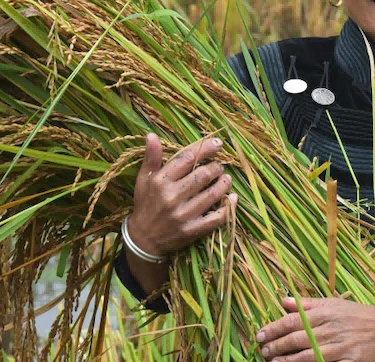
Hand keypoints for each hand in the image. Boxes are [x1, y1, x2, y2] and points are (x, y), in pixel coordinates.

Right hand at [126, 133, 236, 256]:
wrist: (142, 240)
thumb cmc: (145, 205)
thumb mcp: (144, 180)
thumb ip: (151, 158)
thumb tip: (152, 135)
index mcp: (160, 182)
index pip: (187, 159)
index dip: (205, 149)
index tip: (217, 144)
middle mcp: (172, 197)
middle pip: (203, 175)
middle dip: (216, 167)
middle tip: (219, 166)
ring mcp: (183, 215)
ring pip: (212, 194)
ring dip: (223, 183)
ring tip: (225, 178)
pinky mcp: (192, 230)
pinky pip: (217, 218)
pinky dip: (229, 207)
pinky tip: (232, 198)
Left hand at [256, 297, 374, 361]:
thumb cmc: (355, 314)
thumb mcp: (332, 303)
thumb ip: (307, 304)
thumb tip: (283, 301)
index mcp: (325, 312)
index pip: (293, 321)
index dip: (274, 328)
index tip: (260, 335)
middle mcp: (331, 329)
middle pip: (297, 339)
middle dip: (276, 346)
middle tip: (263, 351)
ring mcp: (340, 347)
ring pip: (308, 355)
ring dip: (288, 361)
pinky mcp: (350, 361)